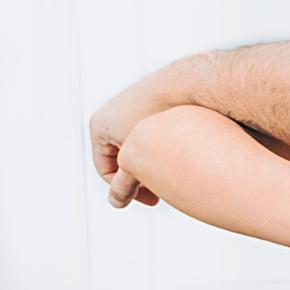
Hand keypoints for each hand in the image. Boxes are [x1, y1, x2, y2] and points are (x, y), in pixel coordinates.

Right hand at [89, 76, 177, 208]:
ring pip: (141, 147)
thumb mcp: (137, 159)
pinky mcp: (154, 103)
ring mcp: (132, 106)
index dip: (127, 190)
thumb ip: (124, 185)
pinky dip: (166, 148)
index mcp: (99, 125)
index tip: (154, 199)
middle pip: (124, 159)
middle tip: (164, 187)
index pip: (107, 171)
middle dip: (142, 175)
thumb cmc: (161, 120)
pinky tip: (184, 156)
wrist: (189, 86)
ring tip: (175, 173)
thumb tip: (116, 203)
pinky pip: (155, 134)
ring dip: (155, 163)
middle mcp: (112, 113)